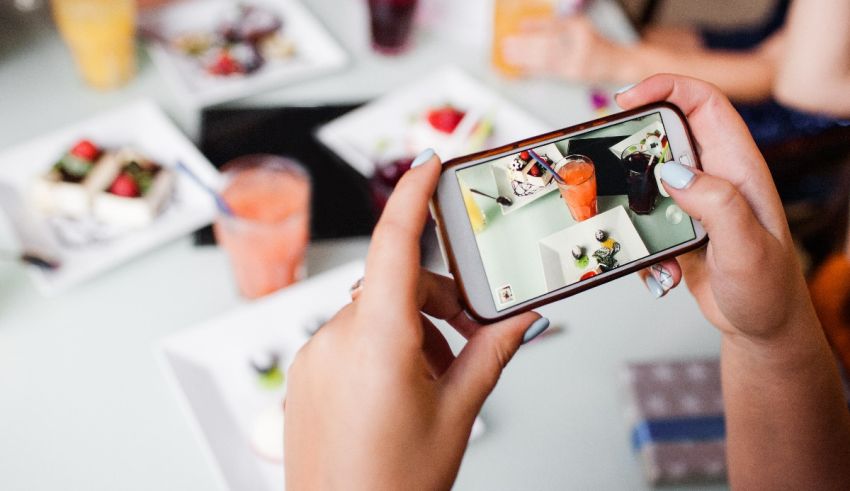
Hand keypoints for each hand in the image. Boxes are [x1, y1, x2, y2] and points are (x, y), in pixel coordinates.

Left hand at [284, 151, 548, 489]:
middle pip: (396, 285)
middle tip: (472, 338)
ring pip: (375, 314)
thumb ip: (491, 354)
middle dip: (439, 303)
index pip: (394, 243)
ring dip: (412, 331)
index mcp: (377, 341)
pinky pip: (350, 338)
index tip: (427, 166)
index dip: (412, 196)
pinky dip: (383, 348)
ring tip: (435, 382)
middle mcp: (336, 339)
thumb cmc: (392, 485)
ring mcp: (315, 357)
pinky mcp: (307, 374)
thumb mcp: (457, 414)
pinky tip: (402, 391)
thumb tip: (522, 319)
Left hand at [501, 15, 629, 82]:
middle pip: (548, 45)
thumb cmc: (593, 43)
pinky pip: (549, 72)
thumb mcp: (575, 26)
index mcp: (580, 28)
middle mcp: (580, 46)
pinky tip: (521, 68)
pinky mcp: (573, 76)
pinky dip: (533, 69)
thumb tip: (524, 26)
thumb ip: (552, 24)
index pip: (554, 27)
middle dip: (525, 45)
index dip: (534, 28)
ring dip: (525, 58)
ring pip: (546, 60)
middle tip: (507, 45)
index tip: (518, 29)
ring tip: (509, 55)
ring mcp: (577, 62)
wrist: (615, 63)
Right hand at [619, 75, 816, 340]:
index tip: (629, 98)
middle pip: (665, 135)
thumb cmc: (769, 290)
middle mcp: (715, 178)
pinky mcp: (676, 226)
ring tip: (633, 230)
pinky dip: (638, 242)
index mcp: (738, 168)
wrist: (762, 328)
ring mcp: (693, 202)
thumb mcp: (747, 248)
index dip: (667, 88)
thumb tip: (675, 173)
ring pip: (646, 179)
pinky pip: (642, 219)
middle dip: (632, 146)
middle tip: (608, 162)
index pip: (704, 104)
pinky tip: (660, 269)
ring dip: (631, 206)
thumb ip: (716, 205)